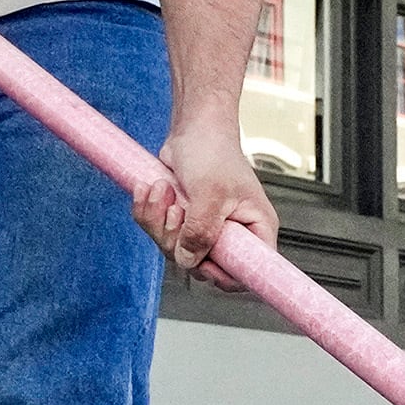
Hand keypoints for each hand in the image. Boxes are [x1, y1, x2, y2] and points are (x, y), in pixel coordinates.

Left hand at [142, 111, 276, 279]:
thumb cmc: (213, 151)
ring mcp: (206, 228)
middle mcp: (233, 233)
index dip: (224, 276)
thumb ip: (200, 231)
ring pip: (175, 251)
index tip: (202, 260)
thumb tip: (187, 261)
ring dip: (158, 223)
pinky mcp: (183, 220)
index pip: (248, 272)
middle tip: (176, 211)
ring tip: (163, 190)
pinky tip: (152, 189)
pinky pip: (160, 233)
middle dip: (178, 242)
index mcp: (255, 229)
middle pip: (202, 266)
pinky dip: (149, 213)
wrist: (194, 127)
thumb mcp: (209, 193)